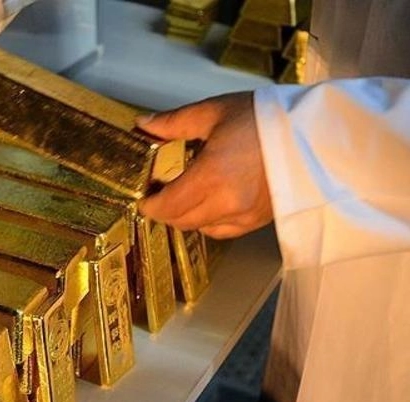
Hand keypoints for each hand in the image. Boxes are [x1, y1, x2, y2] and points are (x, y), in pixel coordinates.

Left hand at [135, 92, 272, 239]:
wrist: (317, 132)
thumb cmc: (264, 118)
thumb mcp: (215, 112)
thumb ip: (174, 123)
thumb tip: (142, 124)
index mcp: (211, 176)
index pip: (167, 205)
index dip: (150, 205)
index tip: (143, 196)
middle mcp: (226, 203)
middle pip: (180, 220)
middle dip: (164, 210)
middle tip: (160, 193)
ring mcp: (244, 215)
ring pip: (200, 227)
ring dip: (185, 216)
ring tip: (183, 196)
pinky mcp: (259, 220)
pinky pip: (222, 231)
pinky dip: (208, 222)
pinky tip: (208, 204)